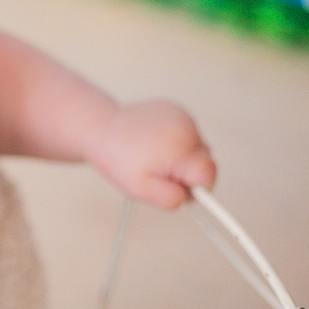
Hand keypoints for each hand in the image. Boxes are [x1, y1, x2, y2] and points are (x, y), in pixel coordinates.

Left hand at [89, 99, 215, 209]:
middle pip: (205, 162)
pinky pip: (188, 135)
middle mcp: (185, 128)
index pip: (208, 174)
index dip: (196, 187)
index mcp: (180, 148)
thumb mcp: (140, 189)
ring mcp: (182, 116)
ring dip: (182, 158)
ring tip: (153, 156)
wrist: (100, 129)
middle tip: (157, 172)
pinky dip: (176, 143)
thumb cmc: (118, 159)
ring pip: (197, 149)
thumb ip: (169, 198)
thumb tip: (190, 197)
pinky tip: (155, 143)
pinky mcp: (177, 110)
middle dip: (186, 173)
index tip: (175, 185)